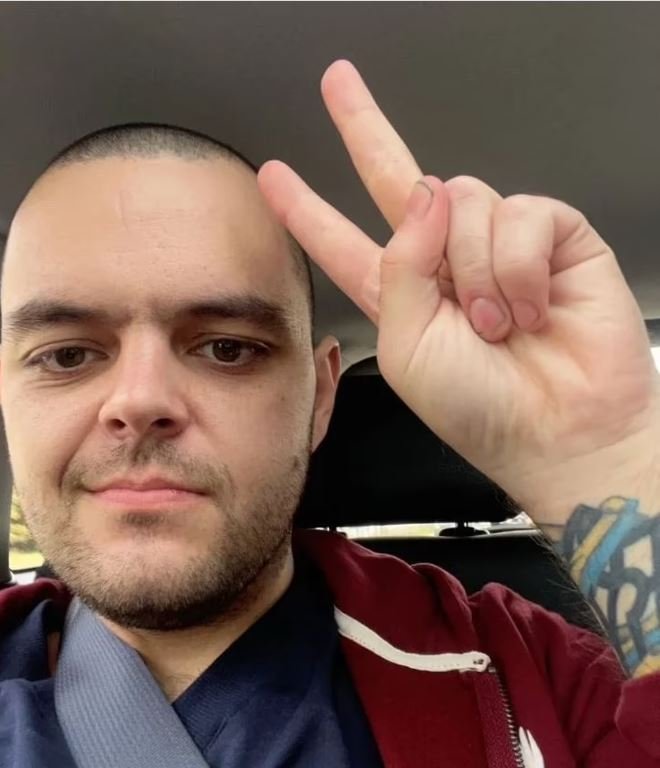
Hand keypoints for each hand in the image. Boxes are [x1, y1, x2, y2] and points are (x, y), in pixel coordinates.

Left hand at [258, 60, 659, 517]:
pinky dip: (520, 268)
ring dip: (476, 271)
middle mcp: (443, 262)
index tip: (275, 177)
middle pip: (398, 177)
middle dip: (364, 126)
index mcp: (399, 294)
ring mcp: (496, 245)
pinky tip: (533, 309)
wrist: (560, 432)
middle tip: (338, 82)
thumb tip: (427, 190)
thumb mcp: (408, 347)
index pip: (342, 239)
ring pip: (465, 199)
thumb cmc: (479, 408)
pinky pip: (521, 215)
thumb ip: (401, 267)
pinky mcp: (553, 237)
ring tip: (497, 326)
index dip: (307, 209)